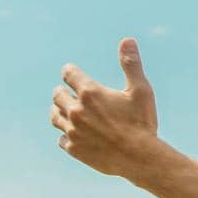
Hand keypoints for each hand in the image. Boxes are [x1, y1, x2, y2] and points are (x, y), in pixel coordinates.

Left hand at [52, 38, 160, 177]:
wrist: (140, 158)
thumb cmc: (142, 122)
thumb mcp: (141, 91)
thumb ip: (131, 64)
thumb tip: (127, 40)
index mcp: (90, 92)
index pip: (69, 74)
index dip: (71, 72)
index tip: (73, 73)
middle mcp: (75, 110)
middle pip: (57, 95)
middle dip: (63, 92)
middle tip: (69, 93)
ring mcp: (72, 130)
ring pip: (54, 116)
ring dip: (59, 112)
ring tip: (68, 112)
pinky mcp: (73, 148)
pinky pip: (61, 139)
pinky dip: (67, 135)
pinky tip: (76, 135)